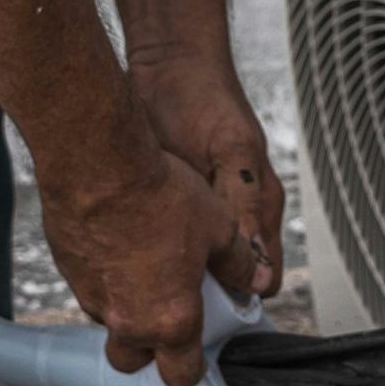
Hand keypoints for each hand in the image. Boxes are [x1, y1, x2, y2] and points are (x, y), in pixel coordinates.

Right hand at [37, 102, 257, 385]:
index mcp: (170, 319)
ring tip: (145, 267)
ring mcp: (92, 297)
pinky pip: (88, 288)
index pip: (181, 374)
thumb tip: (257, 280)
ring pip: (109, 322)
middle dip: (149, 350)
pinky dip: (104, 276)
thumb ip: (239, 263)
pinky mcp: (67, 271)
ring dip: (125, 308)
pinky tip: (118, 241)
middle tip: (167, 316)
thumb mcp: (219, 227)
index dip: (194, 368)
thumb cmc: (161, 196)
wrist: (99, 163)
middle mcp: (127, 319)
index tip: (201, 352)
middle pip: (133, 362)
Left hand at [130, 54, 285, 297]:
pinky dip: (147, 257)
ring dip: (170, 279)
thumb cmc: (204, 99)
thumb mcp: (230, 153)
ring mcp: (199, 211)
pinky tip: (124, 261)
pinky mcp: (166, 204)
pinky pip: (161, 245)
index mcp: (258, 207)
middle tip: (165, 310)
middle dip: (198, 298)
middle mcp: (231, 215)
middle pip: (223, 280)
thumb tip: (260, 276)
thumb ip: (244, 209)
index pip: (261, 279)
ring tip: (140, 291)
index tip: (206, 321)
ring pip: (189, 267)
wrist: (165, 64)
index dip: (240, 303)